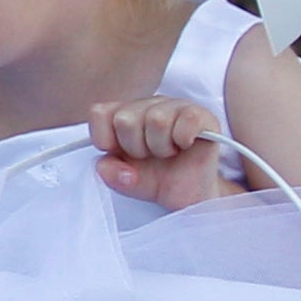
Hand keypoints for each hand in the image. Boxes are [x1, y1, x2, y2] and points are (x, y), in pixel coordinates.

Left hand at [90, 93, 242, 209]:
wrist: (190, 194)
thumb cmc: (158, 179)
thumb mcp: (126, 182)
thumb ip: (111, 174)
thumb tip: (110, 167)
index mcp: (123, 115)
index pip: (99, 113)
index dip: (106, 139)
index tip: (122, 154)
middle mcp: (147, 105)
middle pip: (125, 119)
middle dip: (135, 149)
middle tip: (150, 156)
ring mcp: (174, 106)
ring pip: (156, 119)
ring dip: (161, 147)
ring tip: (168, 153)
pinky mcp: (200, 114)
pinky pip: (186, 121)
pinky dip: (184, 140)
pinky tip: (185, 145)